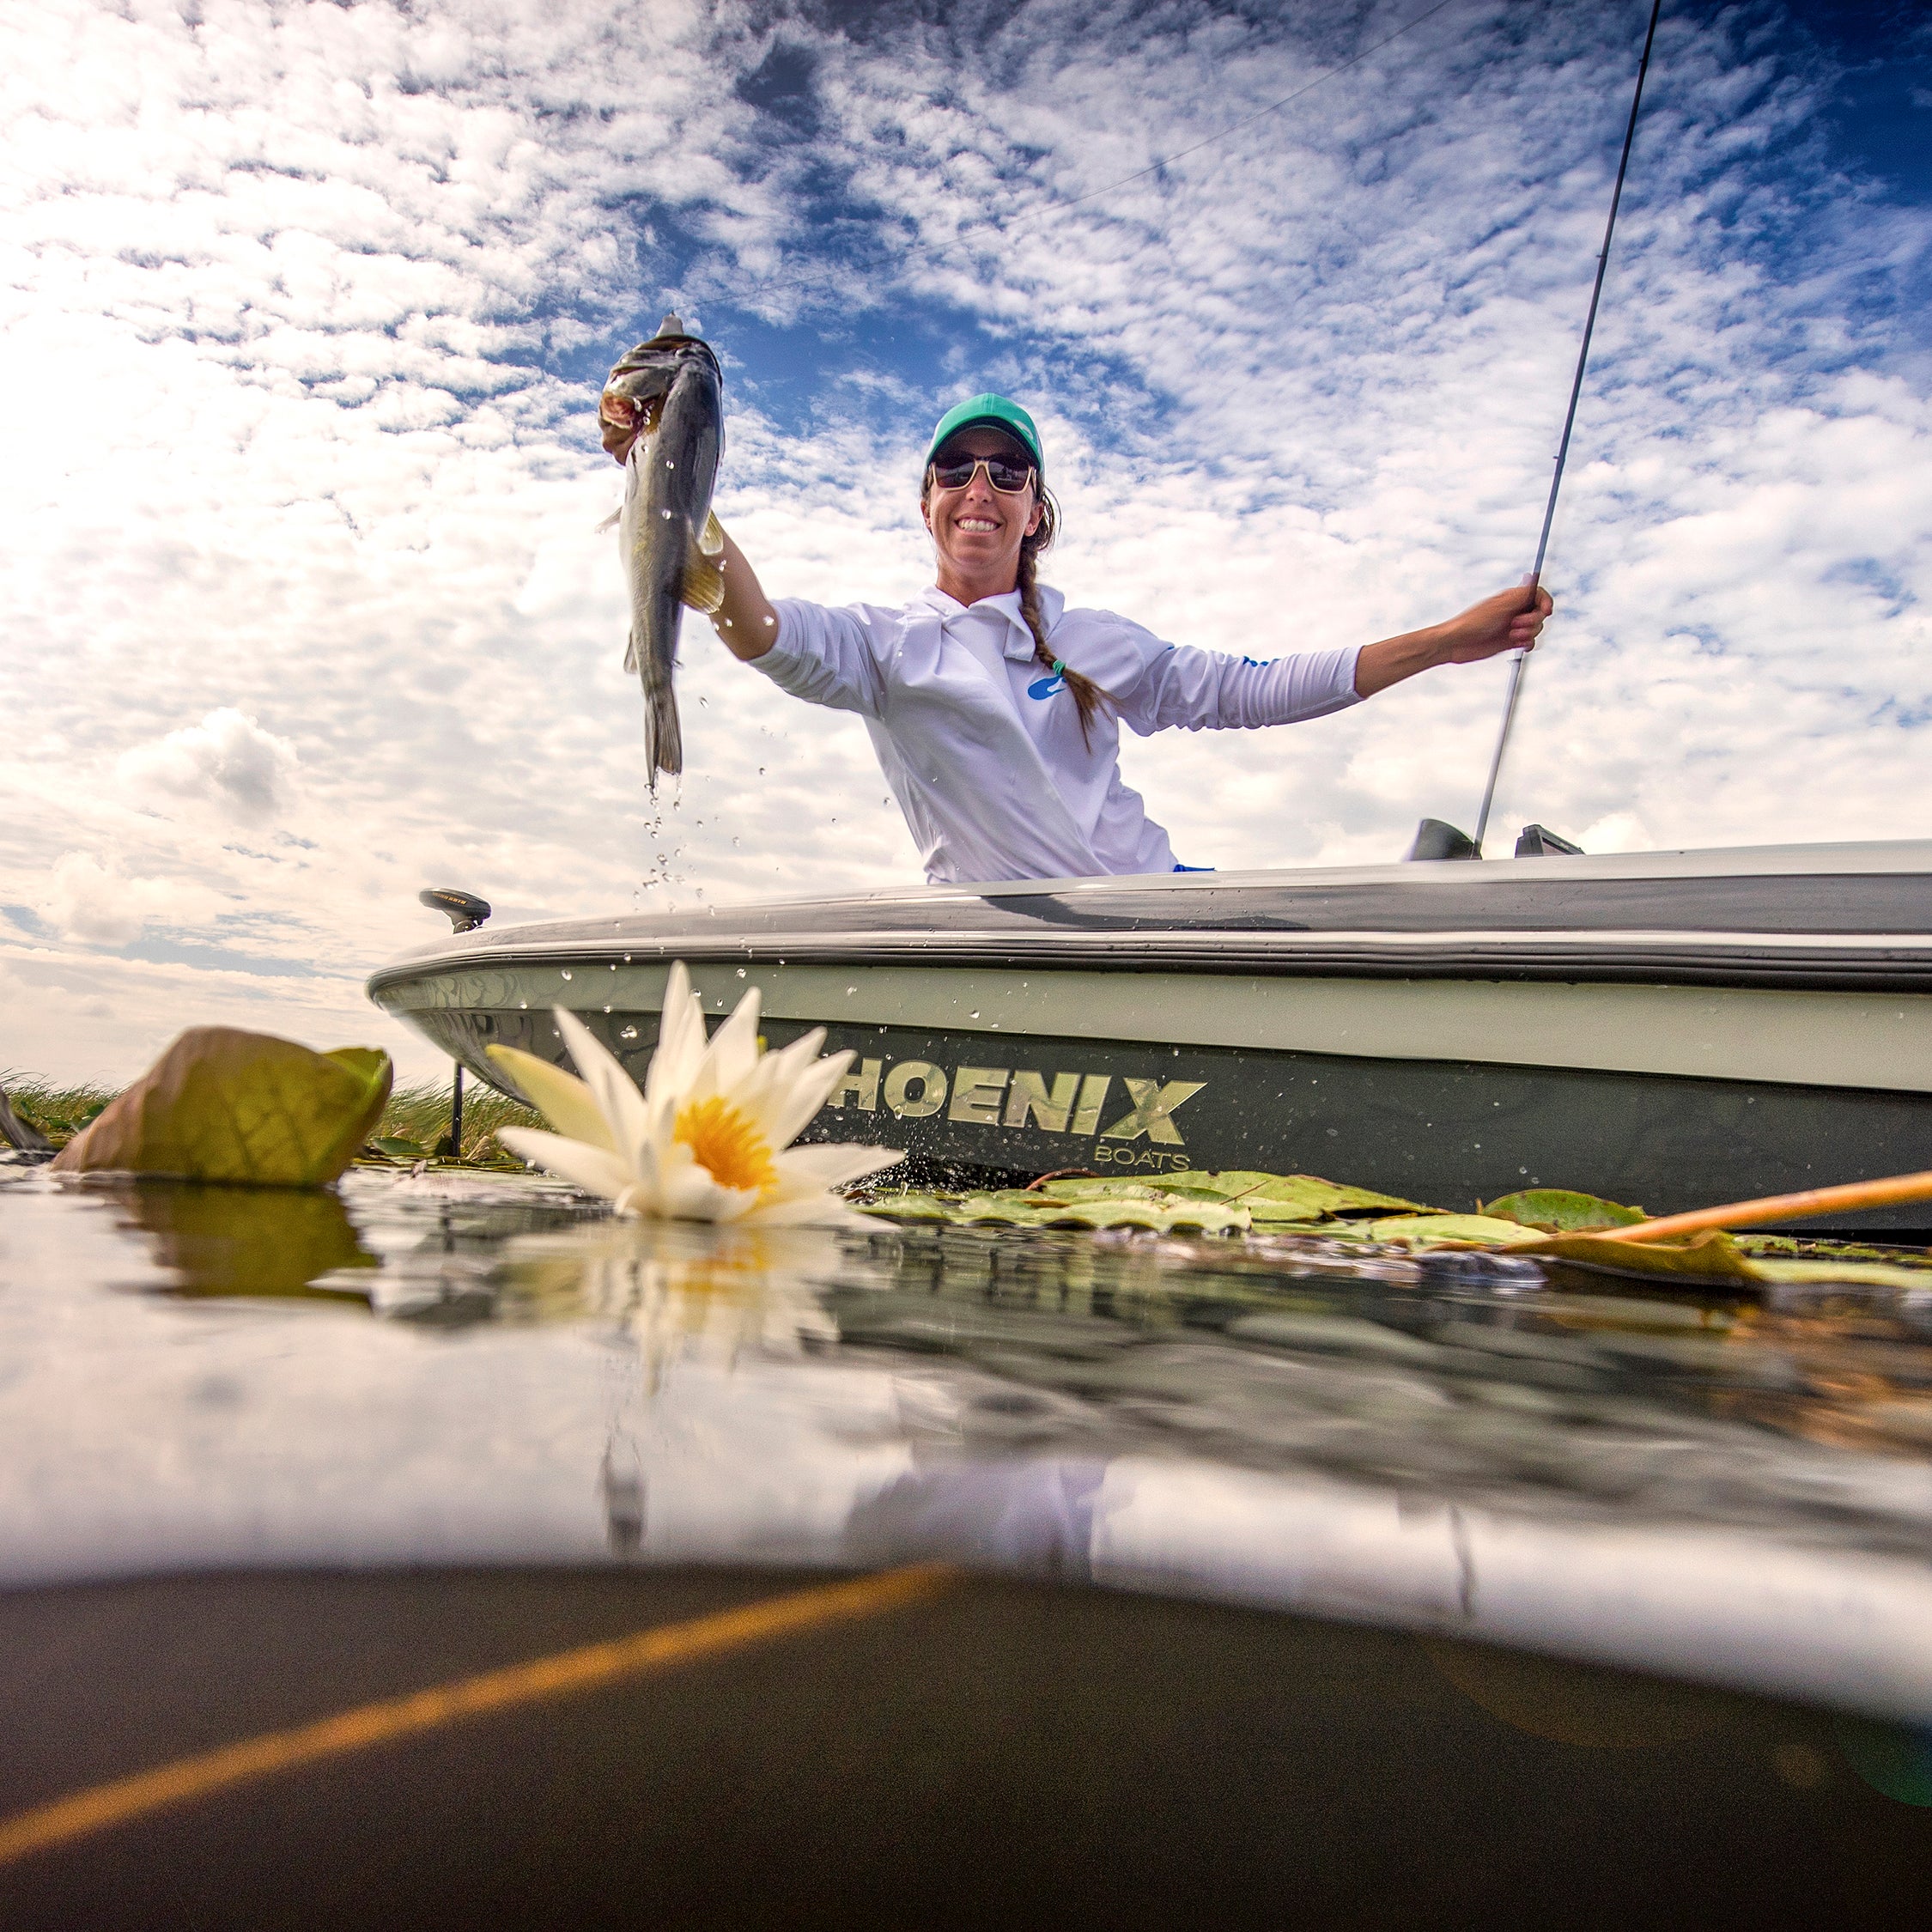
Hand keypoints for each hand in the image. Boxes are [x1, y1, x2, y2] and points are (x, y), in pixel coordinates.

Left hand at [1431, 577, 1552, 663]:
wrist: (1456, 643)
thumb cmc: (1472, 622)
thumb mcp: (1499, 606)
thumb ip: (1520, 595)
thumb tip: (1533, 576)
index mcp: (1512, 598)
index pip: (1538, 595)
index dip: (1546, 602)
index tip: (1546, 611)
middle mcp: (1514, 610)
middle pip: (1540, 613)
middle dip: (1533, 621)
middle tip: (1516, 626)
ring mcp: (1513, 626)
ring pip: (1536, 628)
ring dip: (1529, 634)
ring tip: (1513, 637)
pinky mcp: (1510, 641)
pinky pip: (1529, 641)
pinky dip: (1528, 644)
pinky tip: (1520, 646)